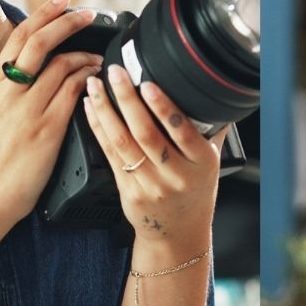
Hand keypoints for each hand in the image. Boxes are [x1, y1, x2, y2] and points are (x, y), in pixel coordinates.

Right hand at [0, 0, 103, 225]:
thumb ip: (10, 87)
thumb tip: (34, 64)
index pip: (19, 37)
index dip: (43, 14)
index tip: (63, 0)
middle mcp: (8, 91)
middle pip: (39, 42)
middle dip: (66, 21)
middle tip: (87, 13)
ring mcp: (27, 109)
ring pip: (61, 65)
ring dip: (85, 55)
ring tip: (98, 55)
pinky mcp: (46, 128)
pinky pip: (72, 92)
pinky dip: (87, 79)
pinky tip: (96, 77)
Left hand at [82, 66, 221, 251]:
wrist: (177, 232)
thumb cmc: (195, 191)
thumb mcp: (213, 162)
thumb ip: (211, 129)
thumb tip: (214, 92)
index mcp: (201, 163)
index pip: (182, 131)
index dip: (164, 107)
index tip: (149, 84)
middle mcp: (175, 175)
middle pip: (146, 134)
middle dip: (127, 99)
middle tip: (115, 73)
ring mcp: (149, 185)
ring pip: (122, 143)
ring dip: (106, 111)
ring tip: (96, 86)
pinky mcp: (127, 190)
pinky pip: (109, 154)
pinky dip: (98, 128)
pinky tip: (91, 109)